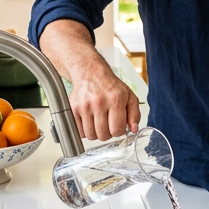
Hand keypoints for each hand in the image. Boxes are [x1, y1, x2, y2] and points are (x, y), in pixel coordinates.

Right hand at [39, 20, 140, 140]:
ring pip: (91, 135)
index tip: (118, 125)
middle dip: (108, 133)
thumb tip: (134, 129)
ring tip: (99, 123)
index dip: (119, 131)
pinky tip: (90, 122)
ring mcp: (84, 106)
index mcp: (115, 100)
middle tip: (108, 124)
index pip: (117, 130)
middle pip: (103, 135)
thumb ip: (134, 114)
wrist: (91, 73)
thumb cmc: (110, 86)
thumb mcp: (129, 96)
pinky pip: (79, 132)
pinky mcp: (73, 109)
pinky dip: (85, 131)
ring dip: (96, 133)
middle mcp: (99, 102)